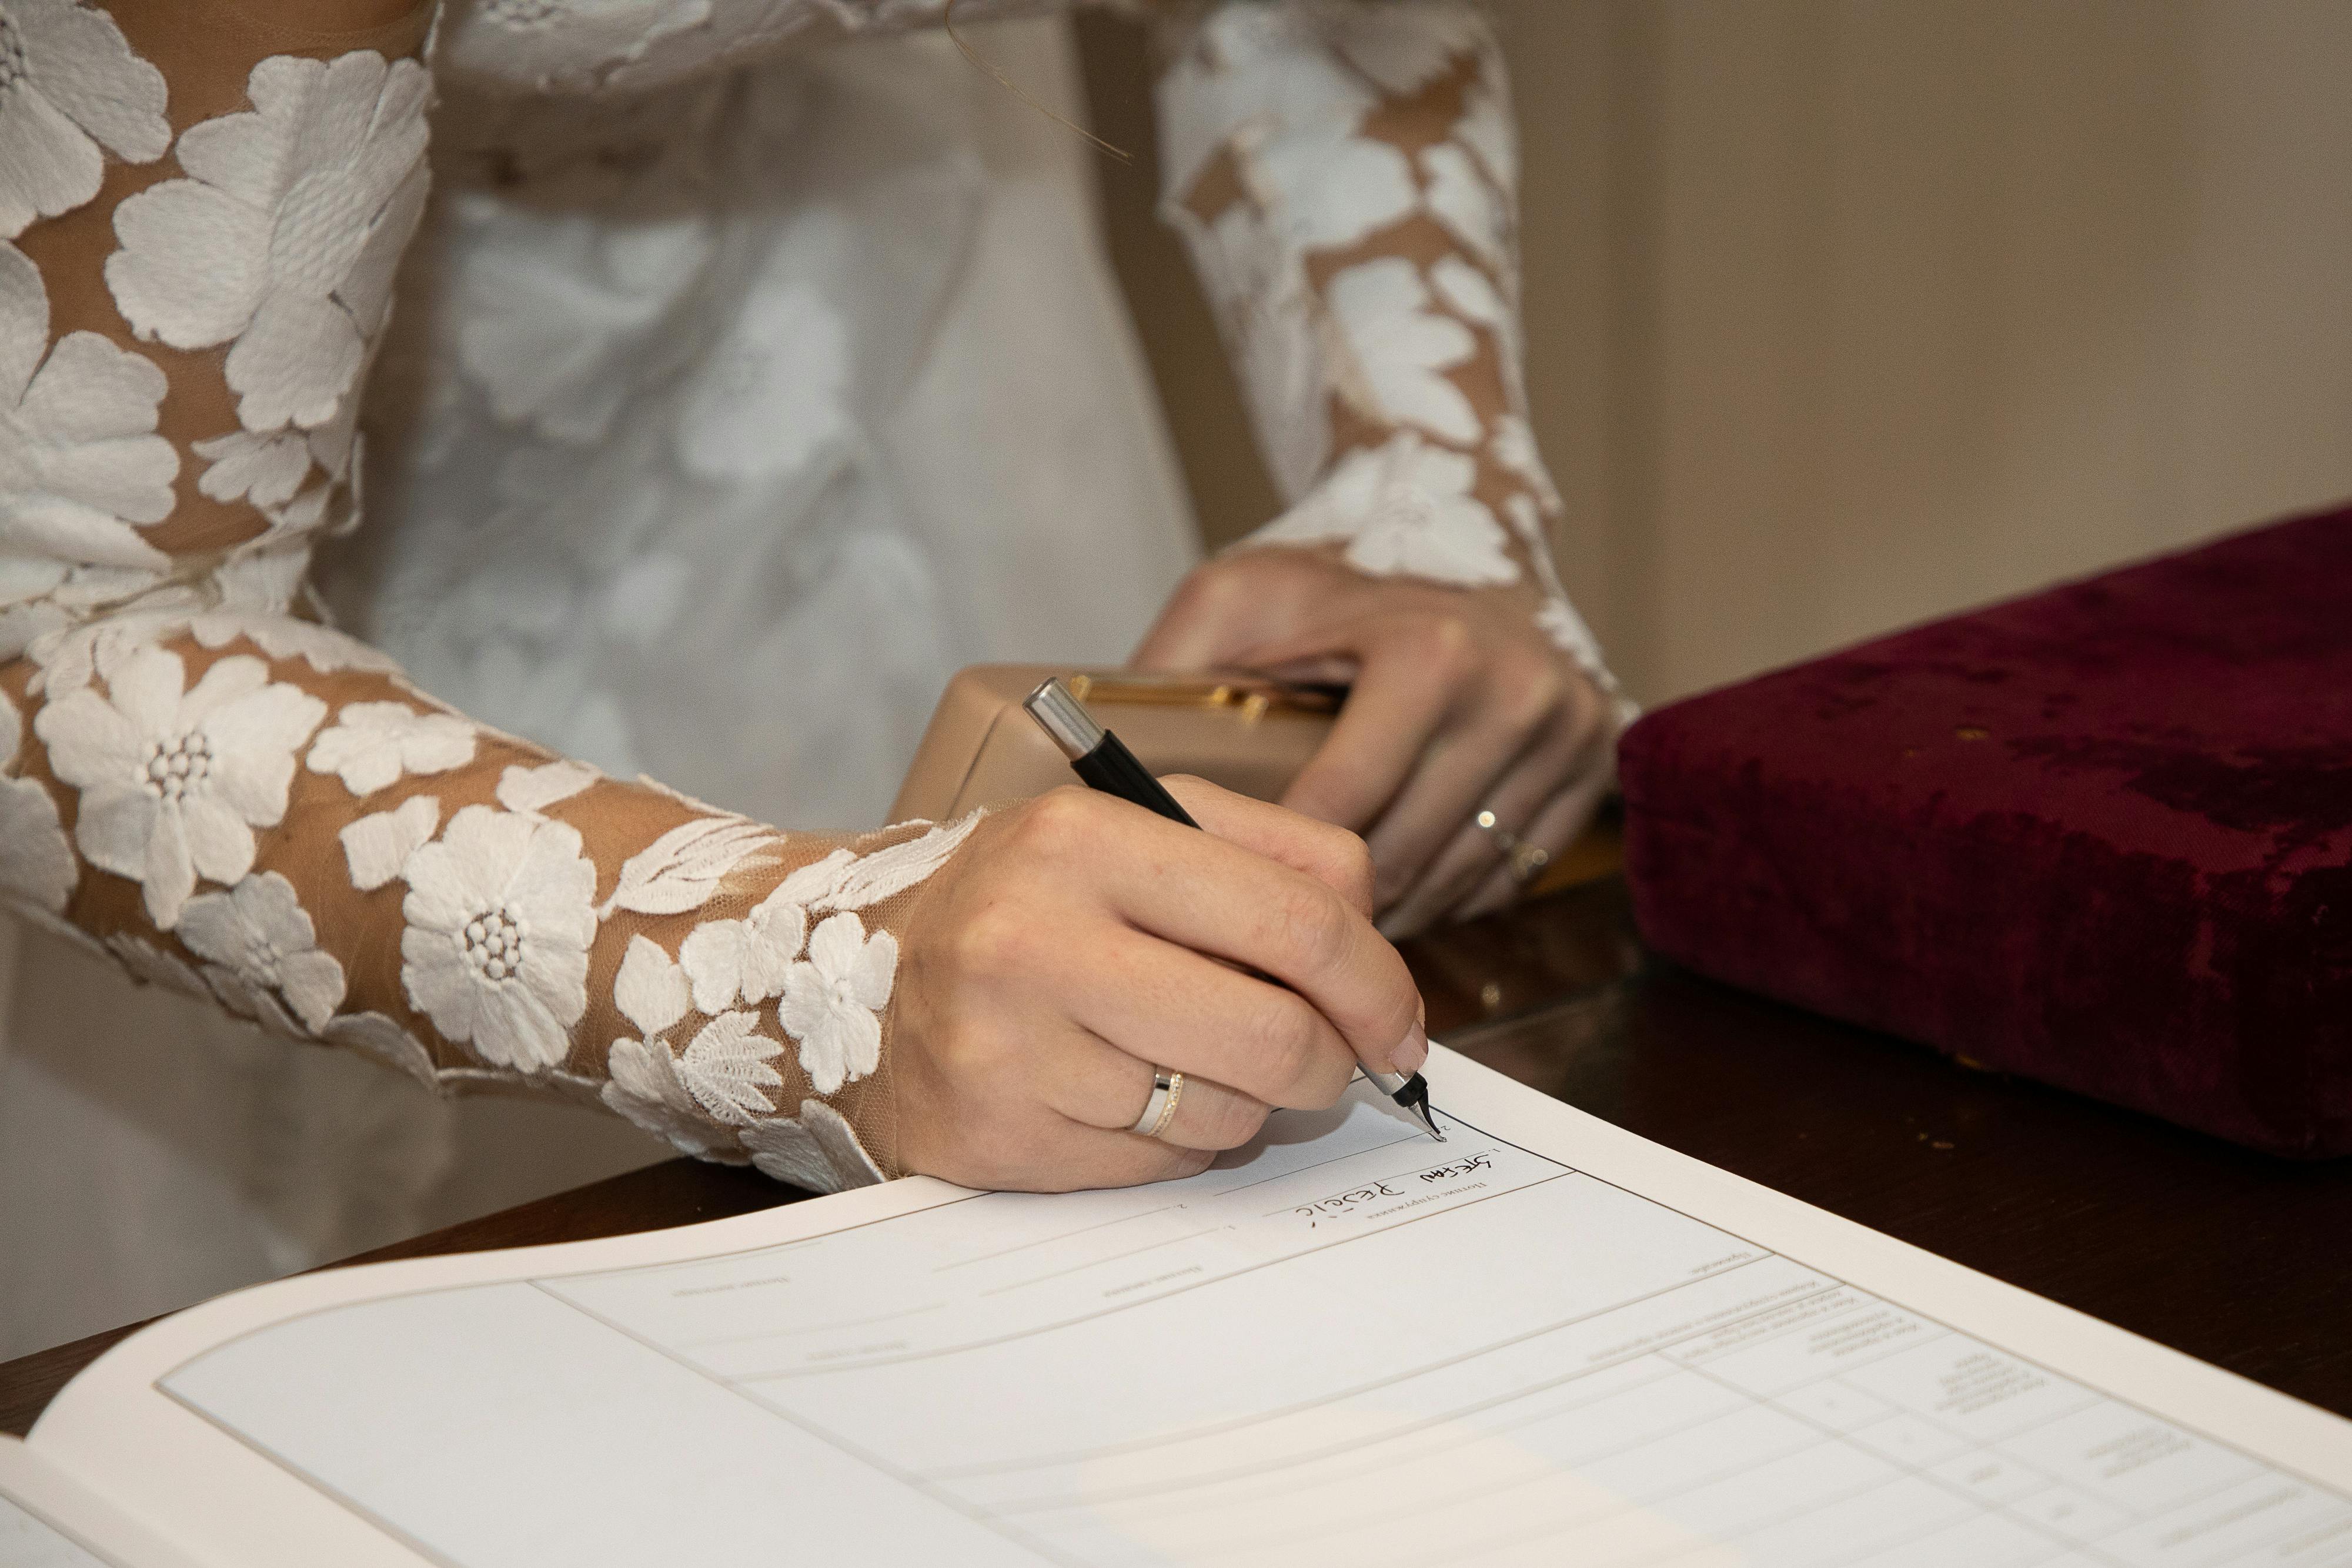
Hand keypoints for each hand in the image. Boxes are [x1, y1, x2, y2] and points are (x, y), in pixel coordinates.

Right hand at [890, 777, 1426, 1190]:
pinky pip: (1158, 1168)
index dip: (1377, 983)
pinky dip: (1173, 1144)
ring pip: (1223, 1115)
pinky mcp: (995, 1139)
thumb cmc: (1028, 900)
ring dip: (1242, 1103)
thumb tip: (1381, 977)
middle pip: (1274, 1033)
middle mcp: (1033, 938)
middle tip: (1325, 1063)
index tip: (1399, 1023)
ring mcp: (1007, 1047)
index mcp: (1085, 837)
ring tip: (1185, 1059)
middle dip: (1327, 1062)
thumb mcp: (1140, 831)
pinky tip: (1122, 1097)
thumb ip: (1276, 864)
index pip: (1297, 918)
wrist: (845, 975)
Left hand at [1134, 548, 1617, 936]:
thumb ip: (1173, 671)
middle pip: (1405, 857)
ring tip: (1321, 929)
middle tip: (1267, 941)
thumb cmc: (1336, 575)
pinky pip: (1511, 873)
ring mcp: (1568, 734)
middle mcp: (1515, 695)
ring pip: (1462, 879)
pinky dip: (1449, 893)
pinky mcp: (1593, 767)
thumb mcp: (1236, 599)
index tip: (1223, 904)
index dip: (1274, 871)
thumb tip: (1095, 766)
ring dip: (1391, 913)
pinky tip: (1394, 890)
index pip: (1340, 812)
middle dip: (1330, 908)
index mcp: (1430, 654)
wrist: (1461, 534)